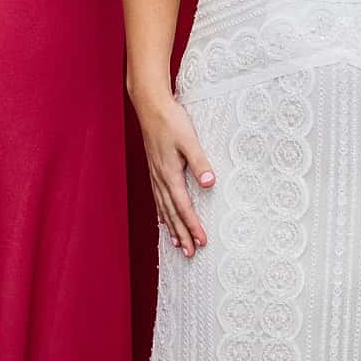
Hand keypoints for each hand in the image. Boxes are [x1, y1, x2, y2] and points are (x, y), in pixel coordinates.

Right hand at [134, 92, 214, 257]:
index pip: (183, 207)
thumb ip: (200, 162)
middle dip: (181, 235)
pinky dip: (163, 214)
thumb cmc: (171, 121)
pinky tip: (164, 220)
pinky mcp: (155, 170)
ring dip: (171, 228)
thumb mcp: (189, 140)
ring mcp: (155, 176)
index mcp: (170, 174)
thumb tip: (209, 183)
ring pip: (164, 209)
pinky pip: (158, 199)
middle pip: (172, 214)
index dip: (193, 226)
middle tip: (190, 253)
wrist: (151, 107)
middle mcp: (160, 179)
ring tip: (177, 244)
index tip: (201, 242)